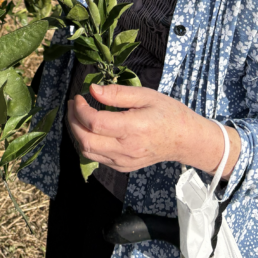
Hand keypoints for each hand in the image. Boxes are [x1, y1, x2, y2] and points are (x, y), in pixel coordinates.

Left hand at [67, 83, 239, 177]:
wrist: (184, 140)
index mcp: (132, 128)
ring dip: (77, 133)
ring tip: (78, 114)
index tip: (78, 96)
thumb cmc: (167, 112)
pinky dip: (87, 143)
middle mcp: (126, 149)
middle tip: (74, 104)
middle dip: (72, 121)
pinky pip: (97, 158)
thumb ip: (117, 93)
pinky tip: (91, 128)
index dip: (80, 109)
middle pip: (85, 141)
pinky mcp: (123, 167)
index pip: (94, 123)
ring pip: (87, 152)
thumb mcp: (145, 95)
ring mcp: (124, 162)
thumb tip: (92, 90)